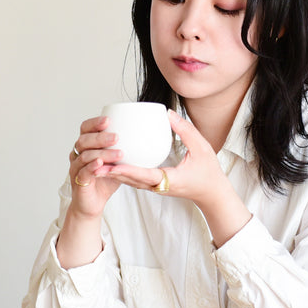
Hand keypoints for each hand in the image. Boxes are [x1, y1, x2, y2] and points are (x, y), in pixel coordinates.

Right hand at [67, 116, 123, 217]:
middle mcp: (77, 155)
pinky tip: (102, 164)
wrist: (91, 204)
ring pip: (85, 155)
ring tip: (119, 153)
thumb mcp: (116, 162)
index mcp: (85, 146)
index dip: (95, 123)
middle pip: (84, 140)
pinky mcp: (78, 181)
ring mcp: (76, 168)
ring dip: (103, 153)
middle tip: (116, 137)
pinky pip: (83, 172)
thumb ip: (123, 149)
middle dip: (100, 137)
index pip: (85, 128)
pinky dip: (92, 166)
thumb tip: (144, 136)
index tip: (109, 120)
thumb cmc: (104, 181)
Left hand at [108, 110, 251, 246]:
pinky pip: (136, 179)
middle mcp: (159, 186)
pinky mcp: (155, 185)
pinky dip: (123, 173)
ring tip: (96, 164)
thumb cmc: (209, 172)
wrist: (212, 193)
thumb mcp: (201, 147)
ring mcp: (156, 187)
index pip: (143, 175)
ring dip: (114, 174)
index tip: (110, 165)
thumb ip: (185, 130)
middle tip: (94, 163)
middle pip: (131, 180)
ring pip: (131, 181)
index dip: (126, 170)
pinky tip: (113, 163)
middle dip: (112, 173)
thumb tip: (168, 114)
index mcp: (169, 180)